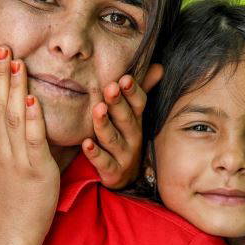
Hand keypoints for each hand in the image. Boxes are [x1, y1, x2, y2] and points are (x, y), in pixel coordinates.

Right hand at [0, 46, 58, 244]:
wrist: (11, 234)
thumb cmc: (8, 203)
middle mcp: (0, 150)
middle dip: (0, 75)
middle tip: (2, 47)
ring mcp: (16, 160)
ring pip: (13, 117)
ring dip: (15, 88)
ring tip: (16, 63)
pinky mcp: (35, 171)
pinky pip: (33, 141)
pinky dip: (33, 118)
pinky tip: (34, 99)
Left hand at [82, 64, 163, 188]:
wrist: (126, 177)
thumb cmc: (125, 138)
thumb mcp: (134, 115)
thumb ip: (140, 92)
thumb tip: (159, 67)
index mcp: (136, 121)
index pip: (139, 104)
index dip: (133, 91)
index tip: (125, 78)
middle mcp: (133, 137)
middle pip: (126, 118)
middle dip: (118, 102)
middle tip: (110, 87)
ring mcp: (124, 156)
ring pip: (113, 139)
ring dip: (105, 124)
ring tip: (98, 109)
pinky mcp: (113, 172)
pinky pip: (103, 162)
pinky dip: (95, 154)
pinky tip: (86, 143)